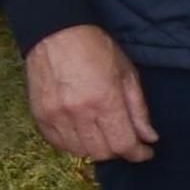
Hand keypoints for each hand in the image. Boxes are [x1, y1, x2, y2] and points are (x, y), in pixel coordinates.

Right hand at [23, 23, 155, 164]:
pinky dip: (74, 145)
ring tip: (105, 136)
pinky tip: (84, 134)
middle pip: (101, 152)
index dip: (138, 153)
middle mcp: (78, 113)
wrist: (56, 35)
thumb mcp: (128, 74)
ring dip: (96, 149)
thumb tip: (149, 138)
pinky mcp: (39, 116)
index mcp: (104, 101)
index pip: (123, 144)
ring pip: (79, 152)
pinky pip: (59, 144)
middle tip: (126, 140)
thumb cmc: (97, 50)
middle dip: (119, 151)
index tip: (145, 152)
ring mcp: (55, 116)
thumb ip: (138, 110)